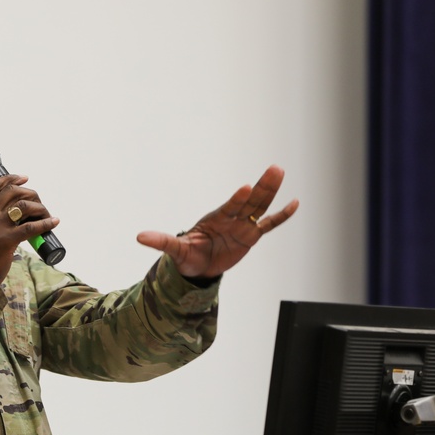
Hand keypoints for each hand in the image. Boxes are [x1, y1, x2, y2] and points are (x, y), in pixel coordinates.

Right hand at [0, 174, 59, 281]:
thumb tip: (14, 211)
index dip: (10, 178)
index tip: (24, 178)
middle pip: (12, 191)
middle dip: (29, 192)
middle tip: (37, 200)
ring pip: (24, 206)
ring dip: (39, 207)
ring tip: (45, 213)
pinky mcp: (7, 240)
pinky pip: (30, 227)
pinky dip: (45, 223)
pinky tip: (53, 222)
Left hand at [136, 165, 298, 279]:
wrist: (197, 266)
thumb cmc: (187, 255)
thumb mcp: (175, 250)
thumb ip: (161, 242)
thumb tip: (139, 237)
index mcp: (215, 220)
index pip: (229, 208)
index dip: (237, 200)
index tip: (245, 188)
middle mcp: (231, 219)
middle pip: (250, 202)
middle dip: (262, 187)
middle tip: (274, 168)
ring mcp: (242, 226)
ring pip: (260, 208)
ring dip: (271, 192)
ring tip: (280, 172)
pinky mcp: (250, 236)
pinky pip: (269, 225)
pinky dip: (281, 216)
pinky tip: (294, 203)